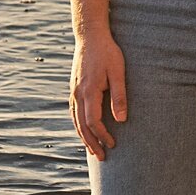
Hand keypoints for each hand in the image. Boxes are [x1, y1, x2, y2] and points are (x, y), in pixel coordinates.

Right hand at [71, 30, 127, 159]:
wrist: (90, 36)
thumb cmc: (108, 53)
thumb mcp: (118, 72)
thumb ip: (119, 96)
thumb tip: (122, 120)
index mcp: (89, 91)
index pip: (93, 122)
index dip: (102, 136)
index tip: (113, 144)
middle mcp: (77, 94)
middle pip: (82, 125)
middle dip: (91, 143)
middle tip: (102, 157)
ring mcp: (73, 91)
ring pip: (75, 120)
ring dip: (83, 137)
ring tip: (92, 150)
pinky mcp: (74, 88)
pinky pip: (73, 112)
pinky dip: (78, 125)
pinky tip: (84, 130)